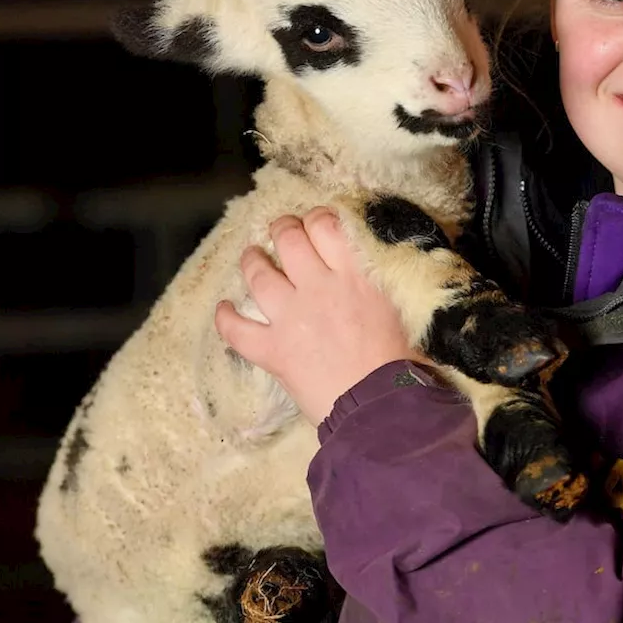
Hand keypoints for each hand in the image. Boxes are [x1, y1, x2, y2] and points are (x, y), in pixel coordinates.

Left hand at [214, 207, 421, 424]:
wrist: (379, 404)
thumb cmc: (399, 362)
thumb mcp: (396, 308)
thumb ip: (376, 284)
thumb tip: (367, 271)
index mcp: (355, 276)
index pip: (327, 226)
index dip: (317, 218)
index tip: (315, 222)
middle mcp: (318, 288)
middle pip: (289, 241)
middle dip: (282, 229)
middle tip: (281, 231)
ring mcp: (291, 318)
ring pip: (259, 276)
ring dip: (252, 261)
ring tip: (251, 257)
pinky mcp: (272, 350)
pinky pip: (238, 330)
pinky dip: (226, 318)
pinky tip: (223, 309)